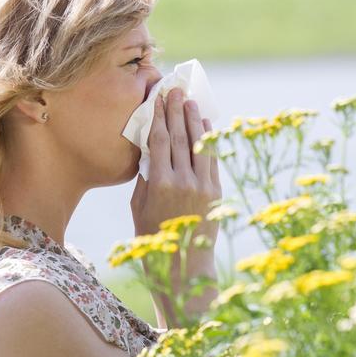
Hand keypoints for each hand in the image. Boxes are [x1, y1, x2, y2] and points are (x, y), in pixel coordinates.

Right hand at [130, 87, 221, 240]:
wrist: (184, 267)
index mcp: (159, 183)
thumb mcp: (139, 207)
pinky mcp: (216, 191)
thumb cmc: (153, 239)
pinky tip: (205, 125)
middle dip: (176, 110)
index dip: (158, 116)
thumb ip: (145, 178)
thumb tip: (150, 151)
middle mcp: (183, 181)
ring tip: (190, 101)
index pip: (159, 140)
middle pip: (178, 137)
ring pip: (198, 144)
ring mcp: (203, 185)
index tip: (157, 98)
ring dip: (194, 120)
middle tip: (175, 89)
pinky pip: (212, 159)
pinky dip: (209, 140)